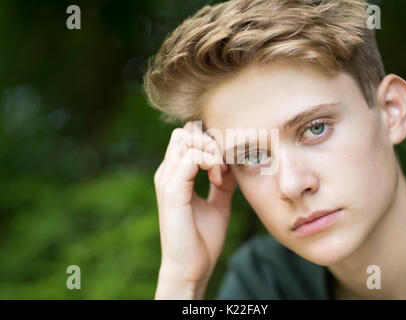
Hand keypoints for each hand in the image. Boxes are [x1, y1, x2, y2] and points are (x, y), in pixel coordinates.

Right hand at [154, 121, 235, 297]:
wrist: (192, 267)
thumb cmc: (202, 239)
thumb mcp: (219, 203)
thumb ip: (223, 182)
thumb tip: (233, 164)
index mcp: (175, 175)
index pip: (188, 138)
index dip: (211, 143)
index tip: (227, 167)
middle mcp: (167, 173)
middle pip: (185, 132)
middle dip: (210, 141)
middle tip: (224, 166)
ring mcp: (167, 180)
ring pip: (186, 139)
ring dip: (211, 150)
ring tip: (221, 174)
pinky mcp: (172, 190)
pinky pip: (191, 157)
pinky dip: (210, 162)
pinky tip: (219, 180)